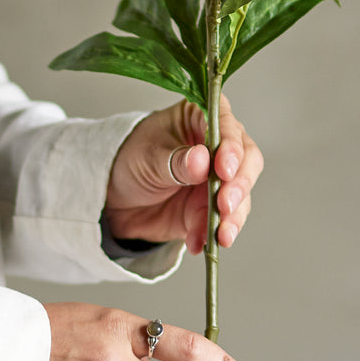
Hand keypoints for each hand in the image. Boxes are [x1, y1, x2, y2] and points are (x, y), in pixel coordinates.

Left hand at [104, 97, 262, 254]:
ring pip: (240, 197)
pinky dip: (212, 234)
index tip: (224, 169)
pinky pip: (221, 223)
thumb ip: (175, 160)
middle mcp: (217, 147)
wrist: (113, 195)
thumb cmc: (130, 159)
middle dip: (239, 185)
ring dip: (233, 217)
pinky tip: (199, 242)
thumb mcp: (147, 156)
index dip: (231, 147)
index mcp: (200, 119)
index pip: (228, 126)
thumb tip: (203, 161)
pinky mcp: (211, 209)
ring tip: (221, 234)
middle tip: (226, 204)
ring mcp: (217, 180)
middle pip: (246, 162)